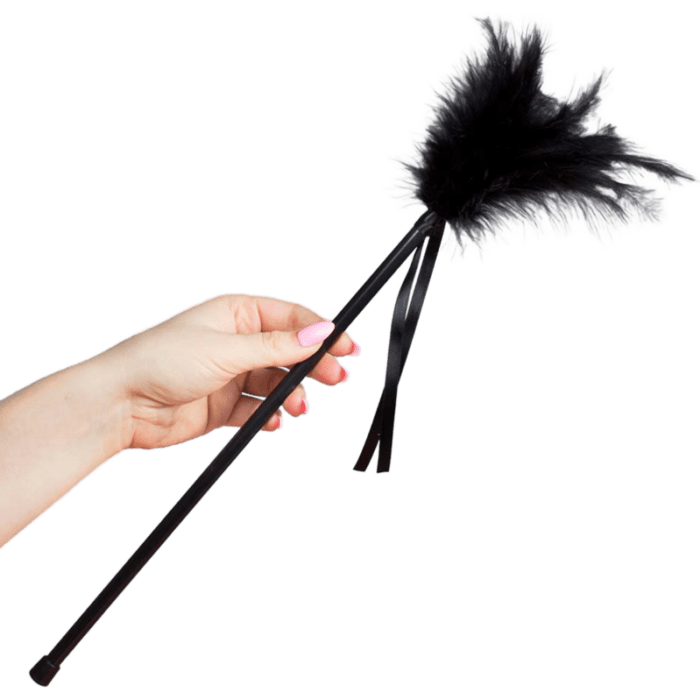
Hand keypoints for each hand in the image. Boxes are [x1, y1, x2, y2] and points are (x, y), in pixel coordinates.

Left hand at [103, 293, 360, 450]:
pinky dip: (268, 416)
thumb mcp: (226, 349)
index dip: (321, 332)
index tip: (347, 347)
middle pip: (289, 352)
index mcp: (236, 314)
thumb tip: (321, 333)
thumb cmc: (162, 360)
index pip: (291, 318)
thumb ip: (277, 346)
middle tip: (337, 379)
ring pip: (276, 382)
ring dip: (292, 394)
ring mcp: (230, 374)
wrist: (119, 404)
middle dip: (313, 366)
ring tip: (300, 407)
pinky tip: (273, 421)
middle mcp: (236, 342)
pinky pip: (257, 410)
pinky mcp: (223, 406)